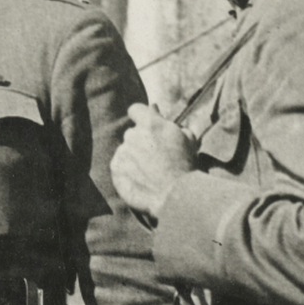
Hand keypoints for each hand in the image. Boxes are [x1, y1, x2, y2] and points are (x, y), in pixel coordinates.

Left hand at [111, 104, 197, 222]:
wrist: (175, 195)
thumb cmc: (185, 166)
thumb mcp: (188, 138)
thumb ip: (170, 122)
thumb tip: (156, 110)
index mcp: (151, 123)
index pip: (135, 109)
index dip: (140, 117)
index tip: (146, 127)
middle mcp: (133, 135)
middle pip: (131, 133)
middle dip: (140, 140)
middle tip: (152, 155)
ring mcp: (122, 152)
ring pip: (125, 150)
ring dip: (133, 157)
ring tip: (148, 172)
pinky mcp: (115, 169)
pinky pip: (118, 165)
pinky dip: (126, 171)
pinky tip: (139, 179)